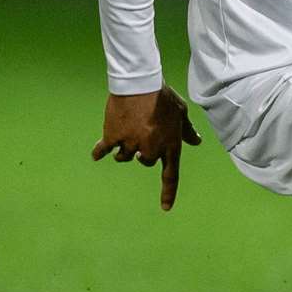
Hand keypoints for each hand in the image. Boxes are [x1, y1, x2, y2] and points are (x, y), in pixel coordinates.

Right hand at [91, 86, 201, 210]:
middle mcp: (151, 149)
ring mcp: (131, 144)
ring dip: (124, 149)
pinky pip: (104, 150)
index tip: (166, 208)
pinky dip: (99, 152)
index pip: (171, 174)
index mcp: (170, 145)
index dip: (168, 192)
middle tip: (143, 134)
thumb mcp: (181, 112)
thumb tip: (196, 142)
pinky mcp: (113, 136)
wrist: (141, 83)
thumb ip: (187, 130)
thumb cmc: (164, 96)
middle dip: (143, 153)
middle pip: (145, 162)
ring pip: (125, 157)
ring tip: (126, 131)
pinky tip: (96, 155)